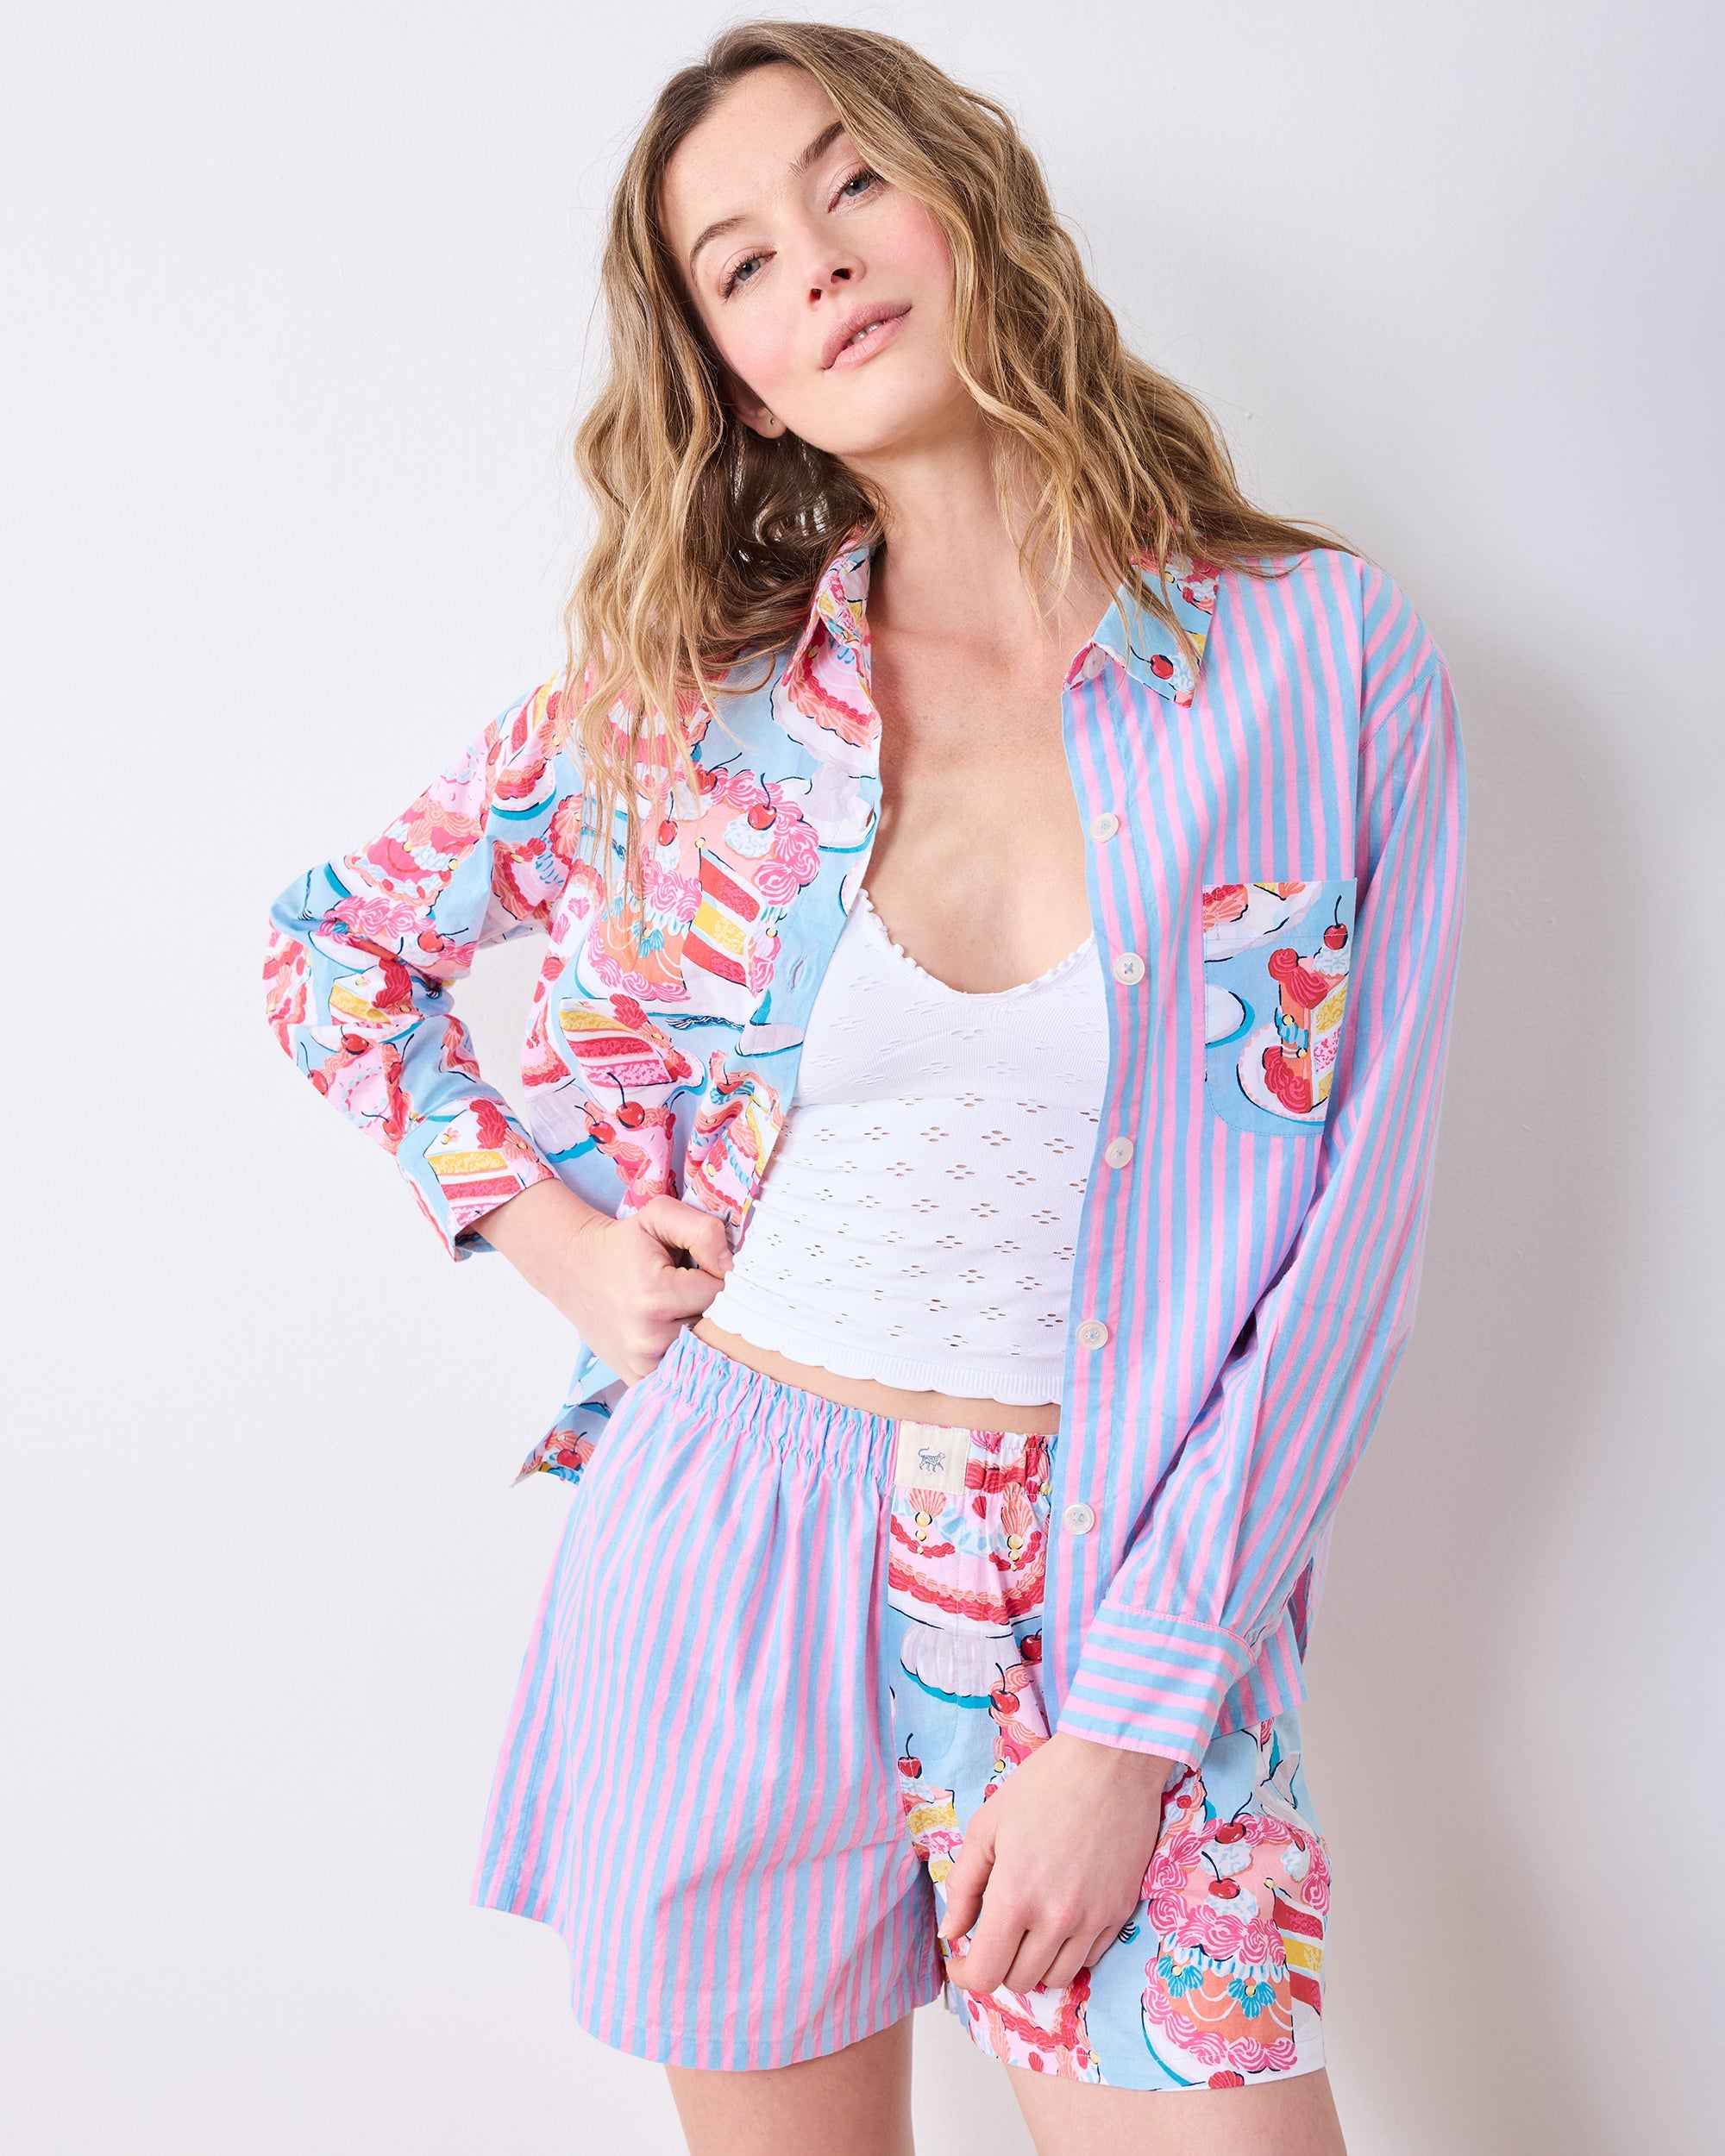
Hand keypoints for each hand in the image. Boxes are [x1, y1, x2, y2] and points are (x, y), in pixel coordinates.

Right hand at [476, 1180, 733, 1381]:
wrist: (574, 1270)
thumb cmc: (623, 1243)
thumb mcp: (659, 1216)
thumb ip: (703, 1231)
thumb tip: (731, 1267)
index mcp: (655, 1295)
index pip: (722, 1293)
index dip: (719, 1278)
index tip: (700, 1270)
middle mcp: (648, 1338)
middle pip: (715, 1327)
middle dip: (713, 1308)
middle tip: (692, 1292)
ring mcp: (642, 1365)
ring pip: (703, 1352)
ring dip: (701, 1334)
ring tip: (680, 1311)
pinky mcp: (638, 1380)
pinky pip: (683, 1375)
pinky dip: (686, 1358)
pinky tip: (672, 1335)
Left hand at [937, 1731, 1175, 1995]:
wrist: (1110, 1763)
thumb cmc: (1042, 1786)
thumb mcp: (986, 1827)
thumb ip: (963, 1886)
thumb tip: (951, 1932)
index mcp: (1014, 1897)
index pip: (986, 1974)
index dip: (966, 1975)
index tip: (961, 1959)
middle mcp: (1055, 1919)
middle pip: (1020, 1981)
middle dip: (998, 1966)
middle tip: (993, 1937)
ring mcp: (1093, 1920)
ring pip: (1057, 1978)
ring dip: (1034, 1965)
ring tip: (1026, 1933)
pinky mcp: (1120, 1913)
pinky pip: (1089, 1959)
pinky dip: (1067, 1952)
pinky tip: (1057, 1922)